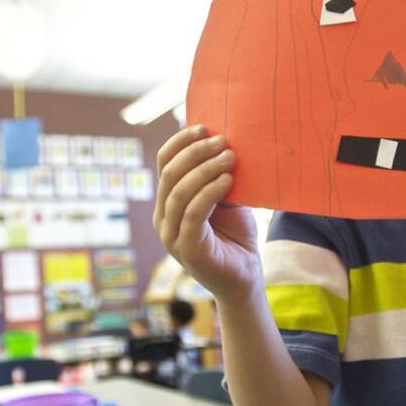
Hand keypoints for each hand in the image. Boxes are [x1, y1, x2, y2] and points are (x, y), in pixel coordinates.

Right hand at [155, 125, 262, 300]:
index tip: (204, 127)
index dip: (180, 143)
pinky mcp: (186, 250)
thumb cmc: (234, 236)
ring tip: (230, 157)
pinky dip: (210, 193)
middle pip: (170, 175)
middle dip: (196, 153)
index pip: (164, 164)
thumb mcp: (226, 199)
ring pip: (179, 192)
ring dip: (205, 170)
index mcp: (167, 202)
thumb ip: (218, 176)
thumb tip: (225, 142)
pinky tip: (228, 180)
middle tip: (223, 141)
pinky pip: (193, 214)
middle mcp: (162, 218)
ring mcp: (171, 236)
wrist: (243, 278)